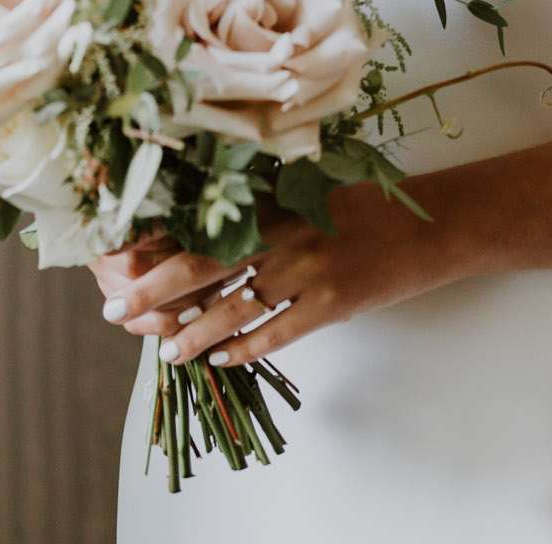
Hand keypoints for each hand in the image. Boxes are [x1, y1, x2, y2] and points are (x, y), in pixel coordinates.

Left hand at [110, 179, 456, 368]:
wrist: (434, 222)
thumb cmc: (371, 205)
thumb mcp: (316, 190)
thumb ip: (269, 204)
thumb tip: (210, 225)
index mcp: (280, 194)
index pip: (206, 218)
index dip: (160, 238)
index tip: (120, 255)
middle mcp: (289, 228)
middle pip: (206, 263)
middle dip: (155, 289)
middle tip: (116, 310)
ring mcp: (311, 267)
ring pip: (235, 307)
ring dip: (193, 332)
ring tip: (166, 351)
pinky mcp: (334, 302)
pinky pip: (277, 333)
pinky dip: (244, 350)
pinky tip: (220, 361)